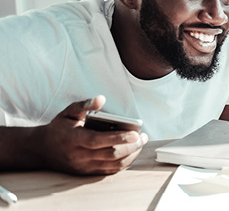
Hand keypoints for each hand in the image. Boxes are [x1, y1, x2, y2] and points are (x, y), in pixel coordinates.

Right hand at [31, 95, 147, 174]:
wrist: (42, 149)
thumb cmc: (59, 128)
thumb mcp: (68, 112)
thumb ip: (85, 105)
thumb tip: (101, 99)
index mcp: (73, 139)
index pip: (98, 141)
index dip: (118, 138)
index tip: (136, 134)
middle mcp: (78, 156)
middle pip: (110, 154)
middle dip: (131, 147)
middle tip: (144, 137)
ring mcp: (83, 166)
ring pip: (112, 165)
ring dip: (131, 155)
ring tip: (141, 143)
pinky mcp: (87, 173)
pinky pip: (109, 171)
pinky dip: (123, 163)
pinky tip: (132, 153)